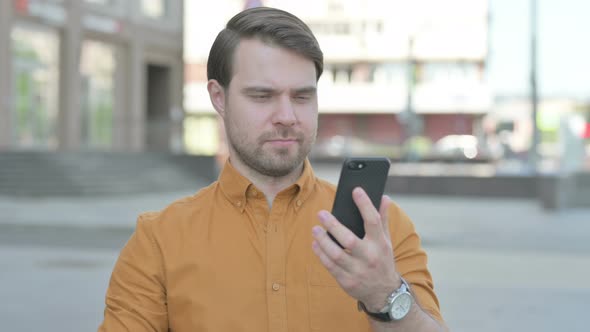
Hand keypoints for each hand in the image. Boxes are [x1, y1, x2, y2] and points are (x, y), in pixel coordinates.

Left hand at [312, 188, 400, 311]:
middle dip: (333, 226)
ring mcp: (358, 271)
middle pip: (349, 240)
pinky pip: (330, 266)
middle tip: (321, 214)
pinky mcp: (347, 281)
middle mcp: (369, 257)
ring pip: (336, 255)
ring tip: (315, 229)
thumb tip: (384, 197)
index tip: (356, 190)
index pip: (373, 221)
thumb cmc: (382, 260)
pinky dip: (321, 254)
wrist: (384, 293)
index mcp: (380, 244)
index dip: (365, 204)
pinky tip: (316, 244)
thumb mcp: (386, 241)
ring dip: (323, 241)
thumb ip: (383, 219)